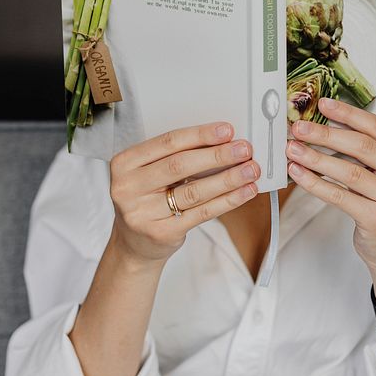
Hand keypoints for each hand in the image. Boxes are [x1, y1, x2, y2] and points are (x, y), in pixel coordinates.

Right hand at [108, 122, 259, 265]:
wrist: (133, 244)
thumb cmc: (147, 199)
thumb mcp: (150, 173)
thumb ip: (176, 157)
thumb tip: (223, 141)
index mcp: (124, 163)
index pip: (167, 142)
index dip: (200, 135)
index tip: (226, 130)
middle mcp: (127, 188)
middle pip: (180, 165)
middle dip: (217, 155)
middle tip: (244, 149)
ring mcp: (142, 213)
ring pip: (194, 191)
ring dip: (228, 179)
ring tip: (250, 170)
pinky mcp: (161, 233)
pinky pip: (201, 213)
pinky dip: (228, 200)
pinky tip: (244, 191)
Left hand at [285, 98, 375, 300]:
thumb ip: (369, 151)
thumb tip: (329, 124)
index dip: (349, 114)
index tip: (323, 106)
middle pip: (362, 146)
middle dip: (326, 134)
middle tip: (299, 128)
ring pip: (349, 171)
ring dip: (316, 158)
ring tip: (293, 149)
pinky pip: (340, 196)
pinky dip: (315, 183)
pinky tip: (299, 173)